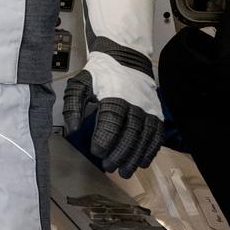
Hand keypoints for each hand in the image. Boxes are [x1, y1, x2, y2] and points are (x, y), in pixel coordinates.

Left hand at [63, 51, 162, 177]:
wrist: (126, 58)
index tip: (96, 152)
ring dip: (135, 156)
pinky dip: (151, 150)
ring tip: (124, 171)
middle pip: (130, 131)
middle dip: (120, 152)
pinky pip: (157, 134)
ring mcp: (149, 108)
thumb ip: (72, 106)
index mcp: (114, 93)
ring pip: (145, 136)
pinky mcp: (157, 112)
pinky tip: (142, 162)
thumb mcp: (79, 83)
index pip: (111, 119)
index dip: (105, 137)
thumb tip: (72, 130)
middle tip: (109, 167)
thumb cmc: (99, 74)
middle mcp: (135, 102)